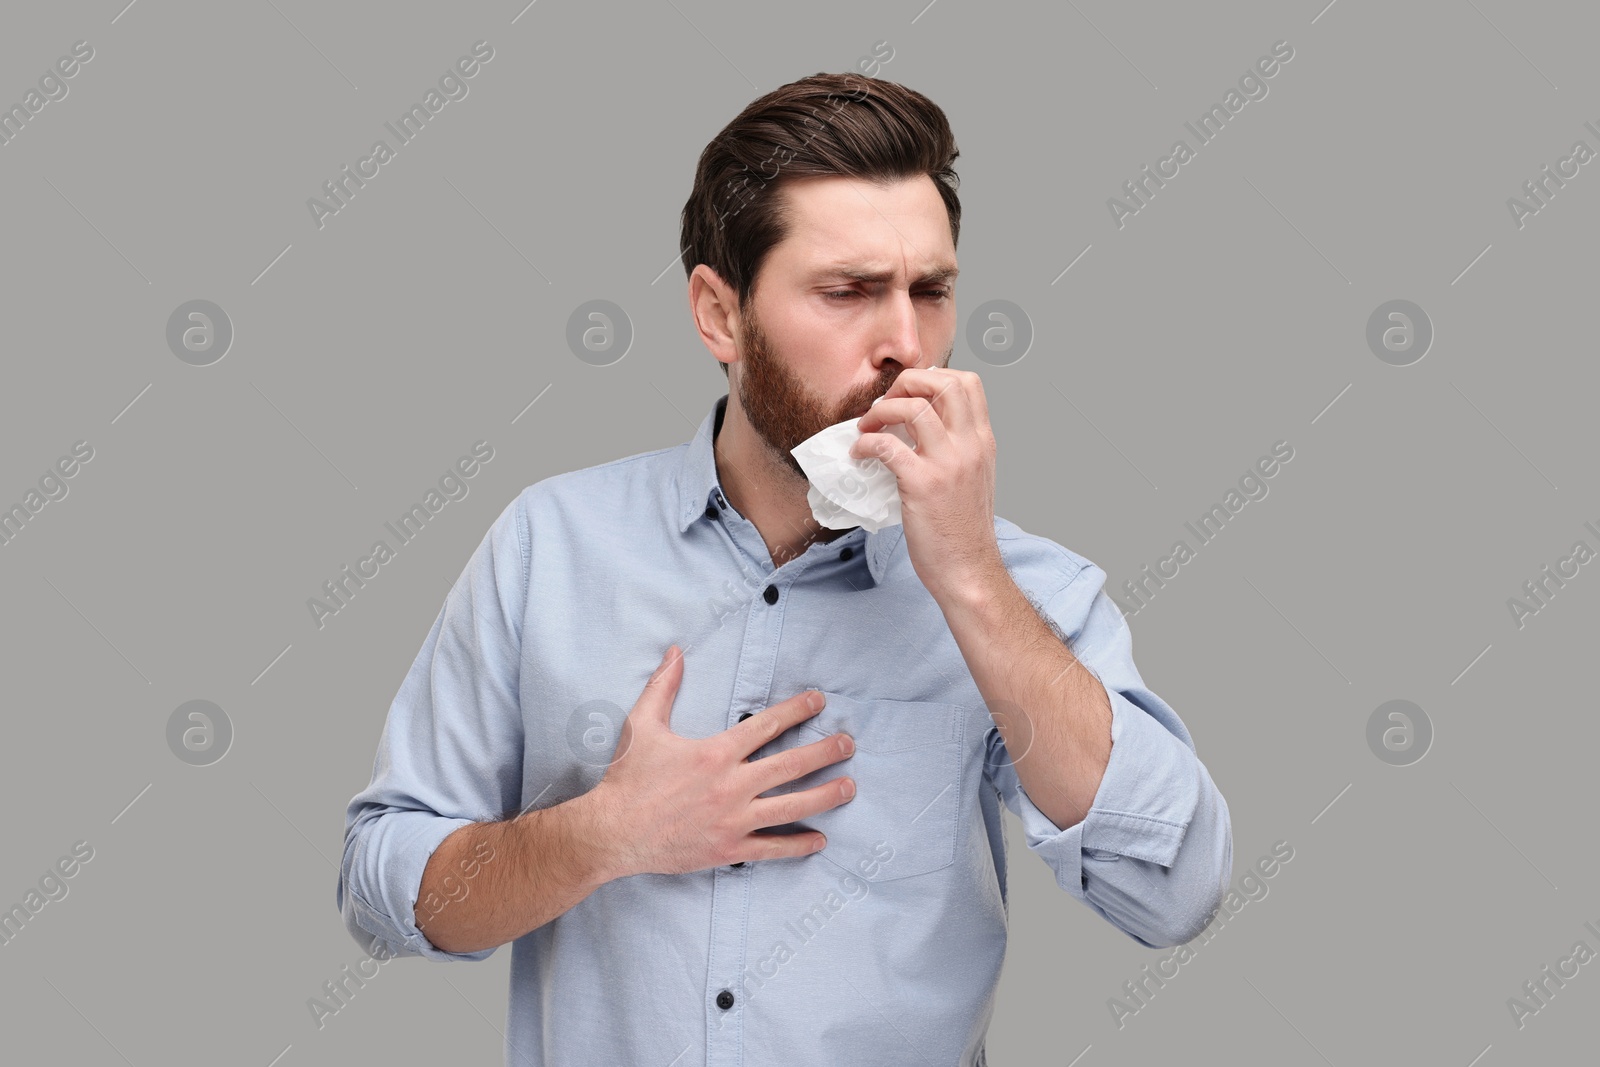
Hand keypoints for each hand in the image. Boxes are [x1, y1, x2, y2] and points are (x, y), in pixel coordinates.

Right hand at [589, 646, 856, 877]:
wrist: (612, 832)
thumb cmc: (627, 778)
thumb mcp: (642, 725)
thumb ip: (663, 686)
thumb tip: (675, 651)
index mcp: (715, 753)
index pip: (766, 725)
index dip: (796, 710)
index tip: (819, 701)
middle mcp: (731, 785)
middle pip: (790, 765)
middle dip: (824, 752)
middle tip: (849, 743)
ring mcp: (733, 819)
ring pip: (791, 806)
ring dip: (825, 796)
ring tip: (850, 786)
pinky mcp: (728, 848)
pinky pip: (772, 847)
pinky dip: (798, 845)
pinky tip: (820, 839)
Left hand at [851, 367, 1003, 598]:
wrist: (969, 570)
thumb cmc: (964, 530)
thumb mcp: (973, 478)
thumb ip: (957, 449)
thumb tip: (921, 427)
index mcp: (983, 442)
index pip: (967, 383)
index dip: (932, 376)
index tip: (908, 394)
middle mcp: (970, 446)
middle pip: (943, 383)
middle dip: (907, 383)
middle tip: (886, 404)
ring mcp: (948, 464)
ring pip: (913, 409)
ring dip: (881, 411)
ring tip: (867, 427)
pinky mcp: (923, 485)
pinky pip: (887, 446)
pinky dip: (866, 443)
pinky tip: (860, 454)